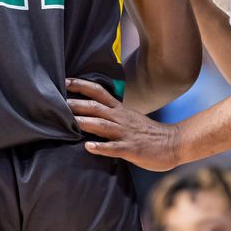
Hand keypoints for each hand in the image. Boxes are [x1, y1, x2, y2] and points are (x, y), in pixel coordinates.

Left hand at [66, 78, 182, 171]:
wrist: (173, 142)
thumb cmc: (148, 133)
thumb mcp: (129, 118)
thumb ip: (112, 114)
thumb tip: (92, 112)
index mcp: (120, 110)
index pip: (99, 92)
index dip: (82, 86)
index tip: (65, 81)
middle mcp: (121, 119)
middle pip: (96, 107)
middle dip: (77, 104)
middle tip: (57, 101)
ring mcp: (126, 134)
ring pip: (103, 125)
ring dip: (85, 123)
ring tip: (69, 122)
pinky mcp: (131, 149)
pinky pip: (114, 148)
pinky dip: (101, 147)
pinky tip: (88, 147)